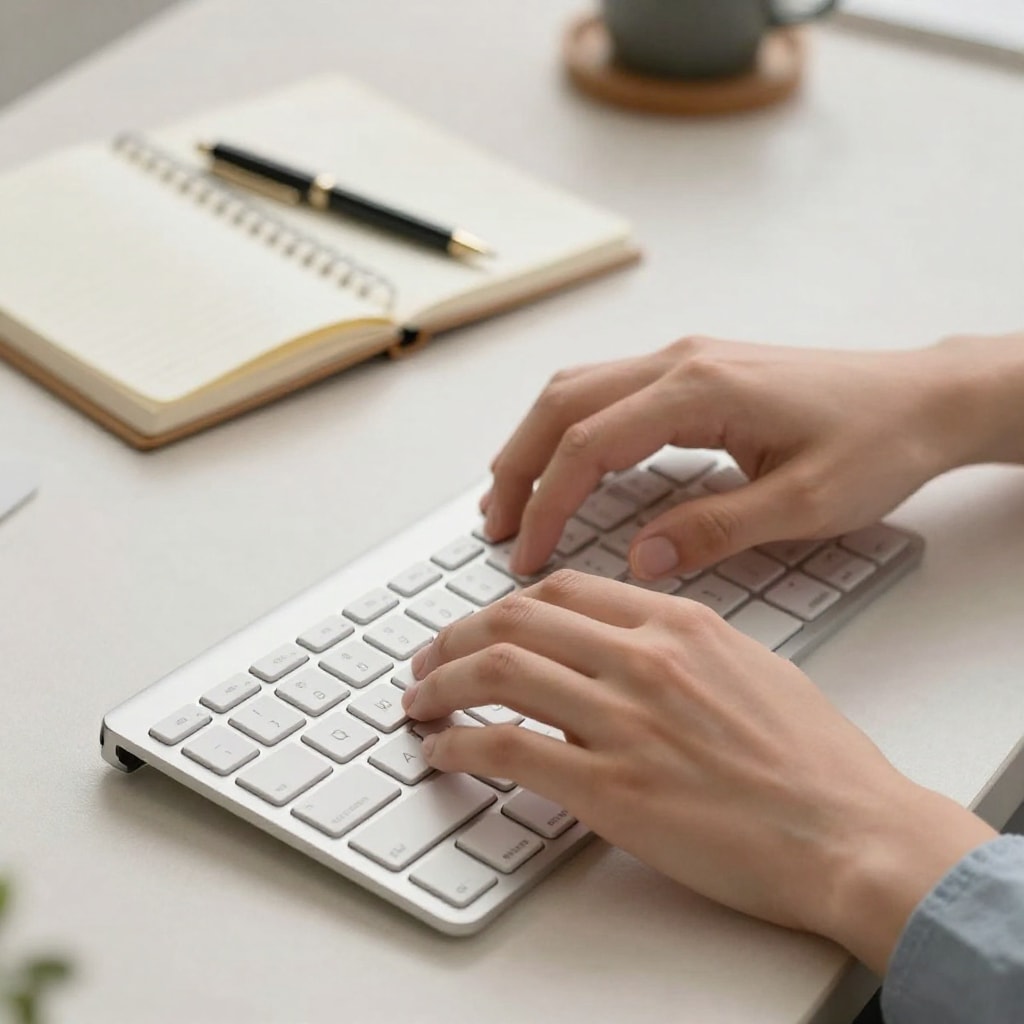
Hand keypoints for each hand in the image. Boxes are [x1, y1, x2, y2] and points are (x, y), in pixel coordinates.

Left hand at [403, 571, 995, 972]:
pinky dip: (458, 746)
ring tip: (419, 700)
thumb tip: (622, 647)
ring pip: (496, 673)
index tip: (484, 624)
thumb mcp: (750, 668)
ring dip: (440, 684)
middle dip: (454, 636)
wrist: (851, 832)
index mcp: (679, 624)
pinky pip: (506, 749)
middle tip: (428, 657)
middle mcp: (644, 659)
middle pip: (515, 621)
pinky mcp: (609, 788)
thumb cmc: (815, 760)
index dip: (506, 604)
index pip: (563, 591)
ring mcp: (623, 721)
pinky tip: (442, 752)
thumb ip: (680, 647)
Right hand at [482, 335, 986, 577]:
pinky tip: (566, 469)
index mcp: (700, 389)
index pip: (588, 443)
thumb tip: (640, 560)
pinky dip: (570, 432)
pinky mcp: (695, 375)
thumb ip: (715, 530)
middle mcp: (681, 363)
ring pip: (577, 390)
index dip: (548, 502)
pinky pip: (607, 394)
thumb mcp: (804, 502)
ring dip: (536, 443)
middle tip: (496, 526)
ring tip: (513, 499)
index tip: (528, 552)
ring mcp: (685, 362)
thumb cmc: (878, 441)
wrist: (924, 399)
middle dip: (518, 465)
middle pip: (562, 403)